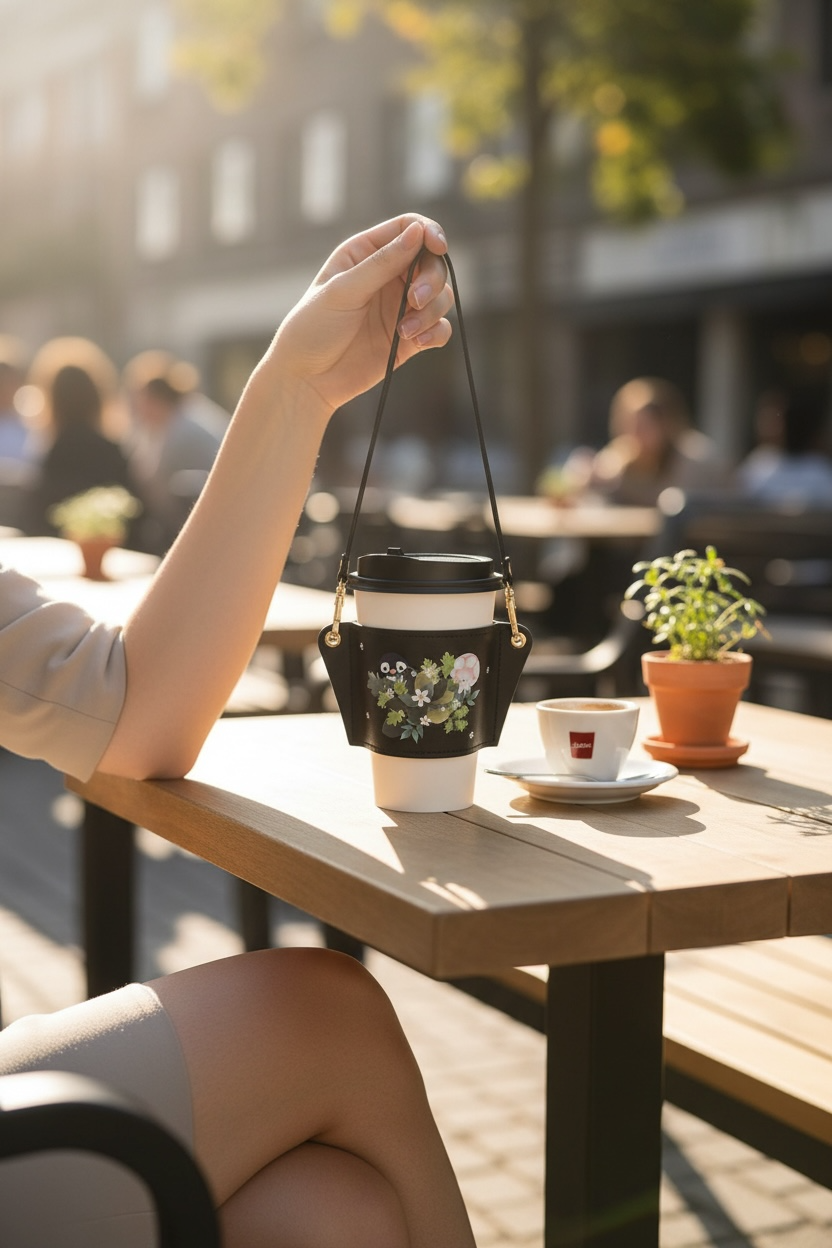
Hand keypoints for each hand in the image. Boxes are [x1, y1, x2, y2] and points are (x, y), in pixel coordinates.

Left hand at [268, 214, 452, 414]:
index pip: (409, 228)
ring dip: (431, 311)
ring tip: (405, 331)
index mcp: (366, 254)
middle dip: (431, 280)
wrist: (307, 380)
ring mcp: (401, 308)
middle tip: (414, 301)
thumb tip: (418, 232)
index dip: (429, 233)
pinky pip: (440, 327)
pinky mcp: (410, 338)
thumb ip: (382, 263)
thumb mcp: (343, 291)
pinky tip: (418, 342)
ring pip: (440, 296)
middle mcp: (388, 276)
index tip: (438, 247)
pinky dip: (436, 332)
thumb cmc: (313, 329)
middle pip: (432, 263)